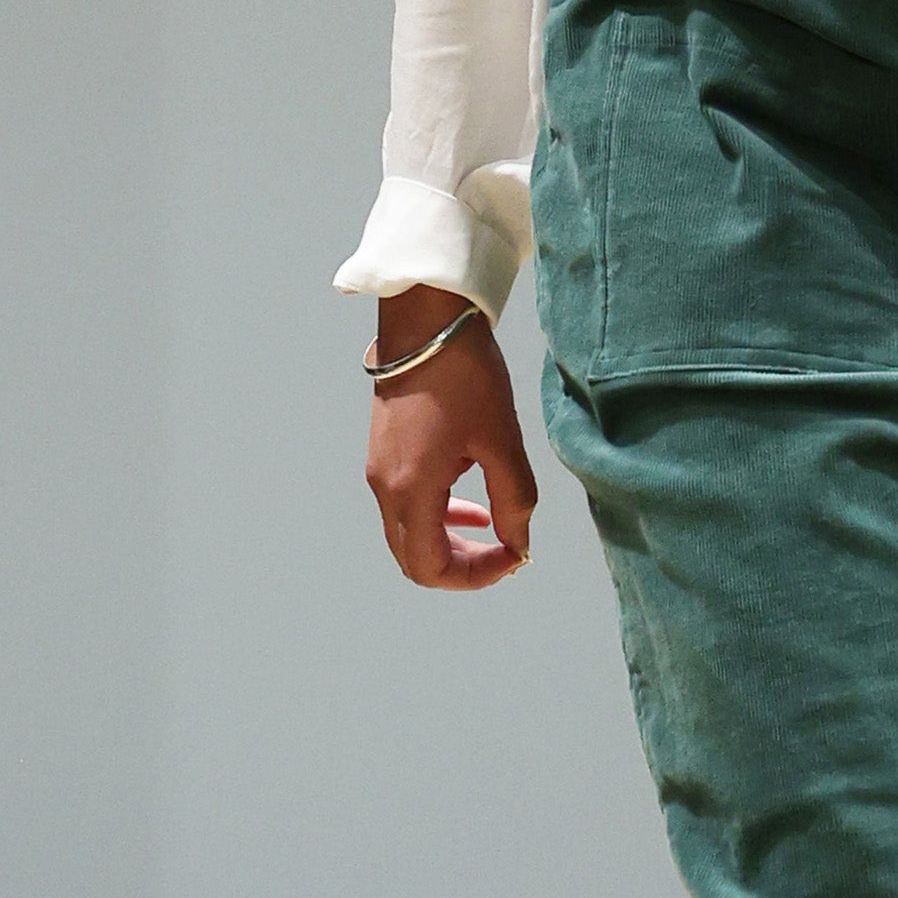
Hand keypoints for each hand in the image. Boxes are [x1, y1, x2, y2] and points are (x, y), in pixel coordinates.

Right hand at [365, 304, 538, 588]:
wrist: (426, 320)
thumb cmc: (465, 375)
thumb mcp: (501, 440)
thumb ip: (514, 500)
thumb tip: (519, 543)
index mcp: (410, 489)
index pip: (431, 568)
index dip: (475, 577)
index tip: (514, 555)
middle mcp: (385, 487)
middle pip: (414, 559)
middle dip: (462, 565)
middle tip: (504, 550)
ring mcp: (379, 470)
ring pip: (409, 533)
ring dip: (450, 539)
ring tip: (492, 523)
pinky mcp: (383, 452)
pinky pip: (406, 503)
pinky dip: (438, 512)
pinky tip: (469, 492)